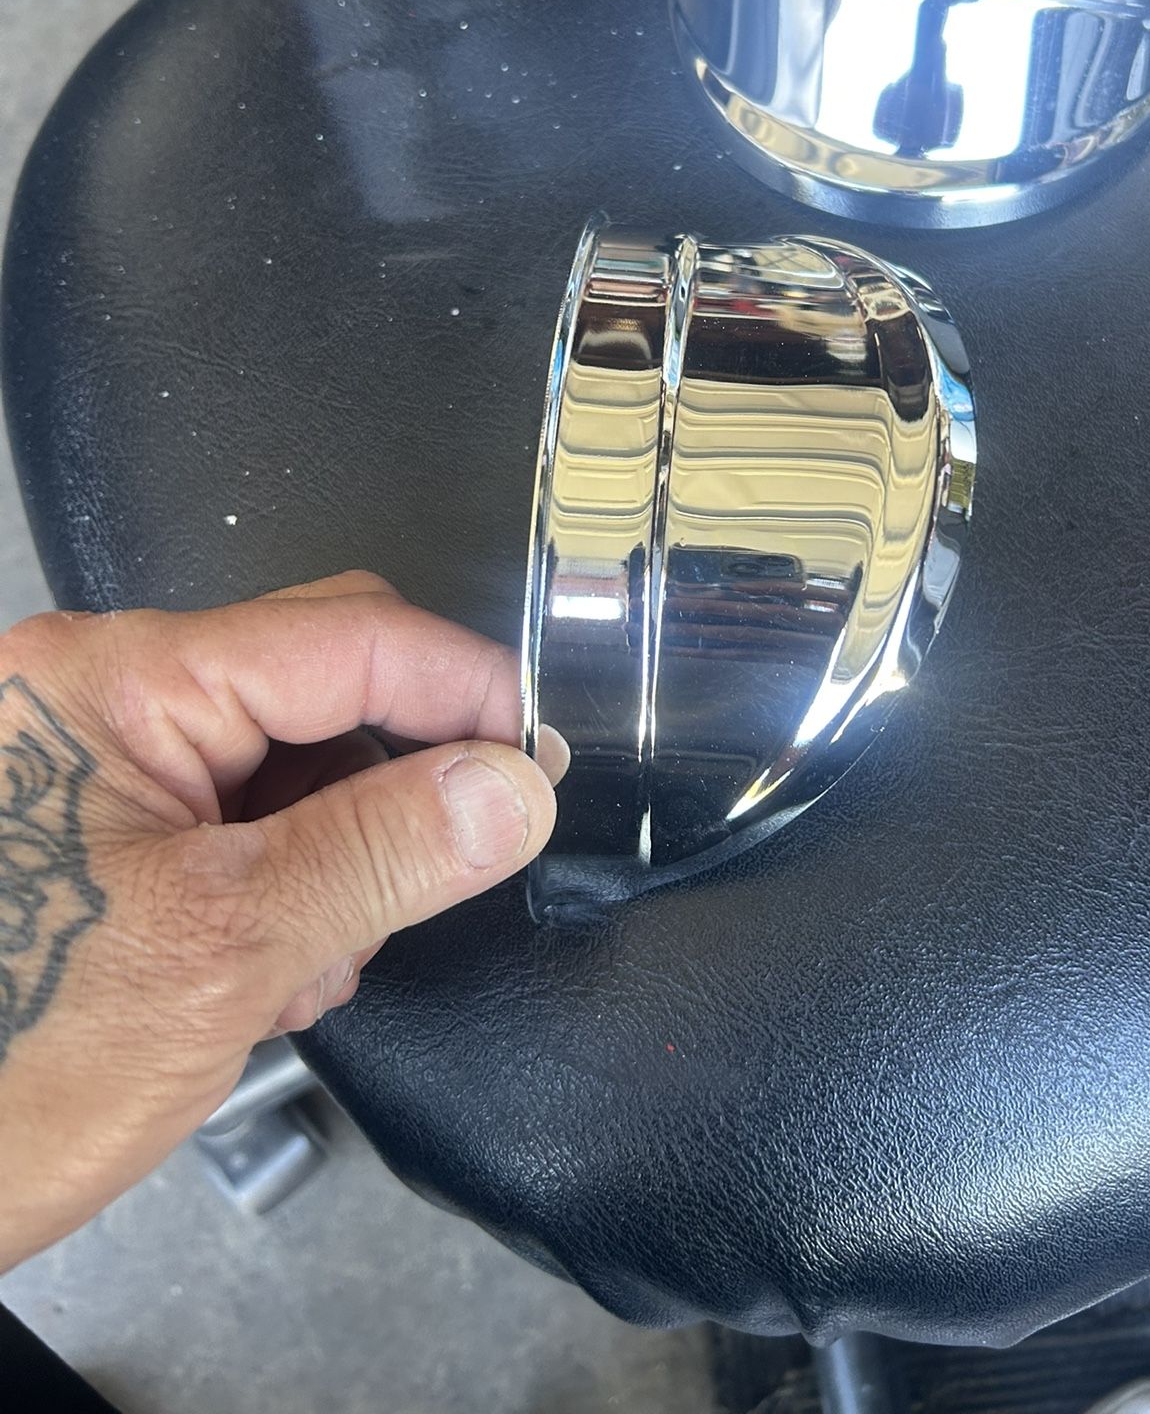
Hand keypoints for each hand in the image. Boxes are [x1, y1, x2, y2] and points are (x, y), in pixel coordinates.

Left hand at [0, 571, 566, 1270]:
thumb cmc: (10, 1059)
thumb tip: (516, 787)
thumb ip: (385, 852)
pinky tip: (273, 969)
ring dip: (342, 847)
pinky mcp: (91, 827)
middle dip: (399, 775)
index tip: (549, 759)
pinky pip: (235, 811)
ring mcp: (92, 760)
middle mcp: (98, 691)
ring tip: (317, 960)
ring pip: (288, 754)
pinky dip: (284, 879)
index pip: (352, 636)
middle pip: (321, 680)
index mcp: (119, 678)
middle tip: (457, 862)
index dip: (471, 691)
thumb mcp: (228, 949)